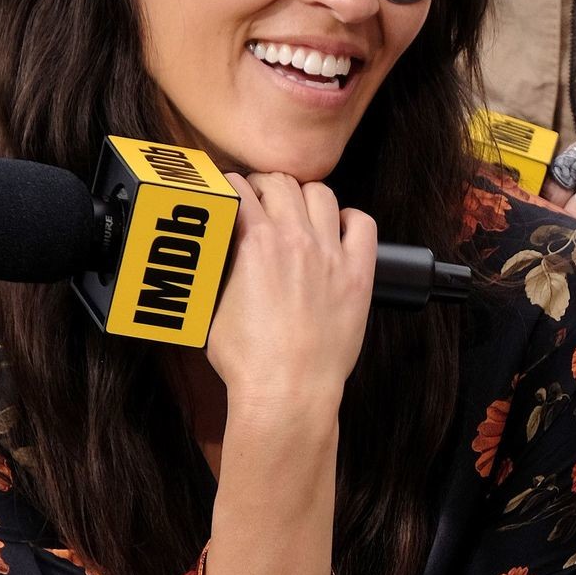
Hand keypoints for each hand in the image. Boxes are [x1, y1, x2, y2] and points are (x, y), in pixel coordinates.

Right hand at [207, 172, 377, 410]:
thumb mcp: (212, 308)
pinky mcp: (358, 274)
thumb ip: (218, 269)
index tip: (233, 195)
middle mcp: (294, 238)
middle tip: (261, 200)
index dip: (232, 188)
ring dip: (304, 197)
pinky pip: (363, 224)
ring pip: (321, 194)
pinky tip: (338, 230)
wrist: (288, 391)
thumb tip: (219, 251)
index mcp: (253, 242)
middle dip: (265, 186)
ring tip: (298, 212)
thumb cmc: (248, 361)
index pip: (240, 189)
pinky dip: (349, 219)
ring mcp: (330, 254)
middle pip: (281, 183)